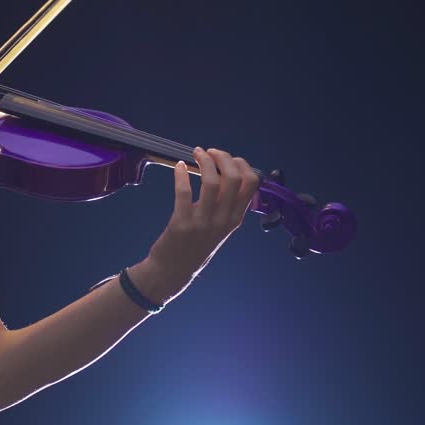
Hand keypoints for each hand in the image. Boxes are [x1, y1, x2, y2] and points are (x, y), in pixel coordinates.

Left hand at [145, 147, 260, 298]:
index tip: (226, 158)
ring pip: (212, 182)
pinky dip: (181, 175)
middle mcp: (223, 221)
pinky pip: (184, 192)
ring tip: (196, 153)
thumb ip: (225, 205)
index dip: (241, 164)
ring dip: (204, 161)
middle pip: (234, 178)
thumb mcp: (219, 228)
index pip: (251, 184)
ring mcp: (204, 223)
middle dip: (223, 157)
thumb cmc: (195, 246)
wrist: (172, 272)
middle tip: (209, 152)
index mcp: (235, 219)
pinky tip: (179, 167)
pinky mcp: (182, 224)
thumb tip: (223, 171)